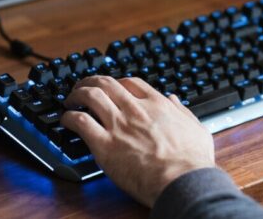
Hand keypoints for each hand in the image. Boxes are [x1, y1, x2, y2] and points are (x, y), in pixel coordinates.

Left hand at [61, 76, 214, 206]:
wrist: (181, 180)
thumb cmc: (191, 160)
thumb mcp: (196, 128)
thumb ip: (183, 111)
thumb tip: (174, 100)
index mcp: (157, 105)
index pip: (131, 83)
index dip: (117, 83)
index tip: (112, 88)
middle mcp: (136, 109)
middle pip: (107, 84)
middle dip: (91, 82)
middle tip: (83, 87)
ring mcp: (119, 125)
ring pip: (90, 96)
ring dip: (76, 94)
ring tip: (70, 100)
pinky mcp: (104, 145)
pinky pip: (80, 122)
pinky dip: (69, 118)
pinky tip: (66, 120)